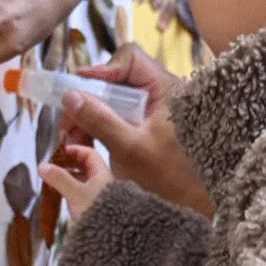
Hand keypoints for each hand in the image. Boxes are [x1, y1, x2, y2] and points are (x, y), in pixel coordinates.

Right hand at [39, 144, 112, 221]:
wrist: (110, 236)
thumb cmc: (95, 211)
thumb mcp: (75, 193)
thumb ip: (59, 179)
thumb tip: (42, 166)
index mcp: (102, 173)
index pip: (89, 154)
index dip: (74, 150)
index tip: (59, 153)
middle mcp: (102, 182)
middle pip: (85, 167)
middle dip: (68, 164)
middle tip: (53, 165)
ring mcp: (98, 195)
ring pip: (82, 180)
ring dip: (67, 178)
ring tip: (52, 179)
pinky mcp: (93, 207)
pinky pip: (80, 192)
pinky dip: (69, 189)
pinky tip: (59, 193)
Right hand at [62, 44, 213, 217]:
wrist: (197, 206)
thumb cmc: (171, 178)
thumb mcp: (129, 148)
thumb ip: (99, 120)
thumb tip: (70, 96)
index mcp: (166, 88)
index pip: (130, 59)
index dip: (102, 71)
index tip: (79, 93)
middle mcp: (162, 94)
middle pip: (117, 81)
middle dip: (89, 101)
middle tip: (68, 124)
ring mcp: (156, 111)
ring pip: (115, 102)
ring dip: (91, 118)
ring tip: (74, 141)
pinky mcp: (150, 128)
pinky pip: (120, 118)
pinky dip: (101, 129)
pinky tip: (87, 146)